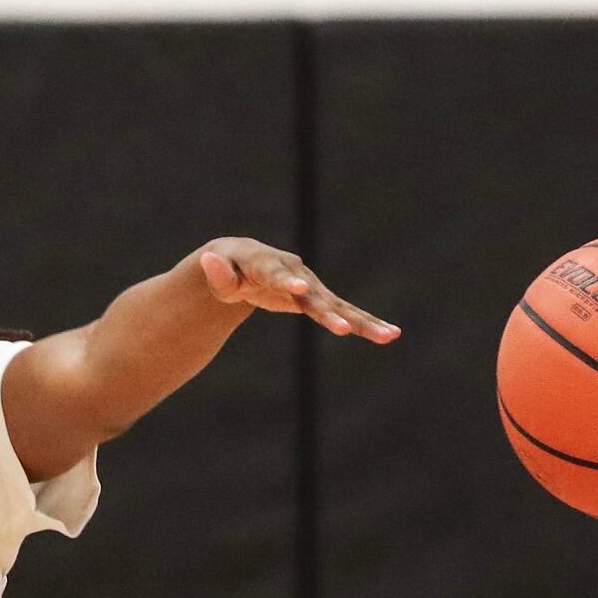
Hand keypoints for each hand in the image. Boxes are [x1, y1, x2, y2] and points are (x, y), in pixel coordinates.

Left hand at [196, 237, 399, 342]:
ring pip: (337, 307)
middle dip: (330, 313)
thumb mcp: (216, 272)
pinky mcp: (318, 300)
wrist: (244, 262)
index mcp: (267, 264)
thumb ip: (216, 272)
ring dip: (361, 322)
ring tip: (388, 335)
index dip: (288, 282)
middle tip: (344, 330)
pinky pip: (342, 313)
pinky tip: (387, 334)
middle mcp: (295, 274)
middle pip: (316, 296)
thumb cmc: (226, 269)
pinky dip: (363, 324)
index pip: (277, 275)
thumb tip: (208, 261)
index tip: (302, 289)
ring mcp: (310, 287)